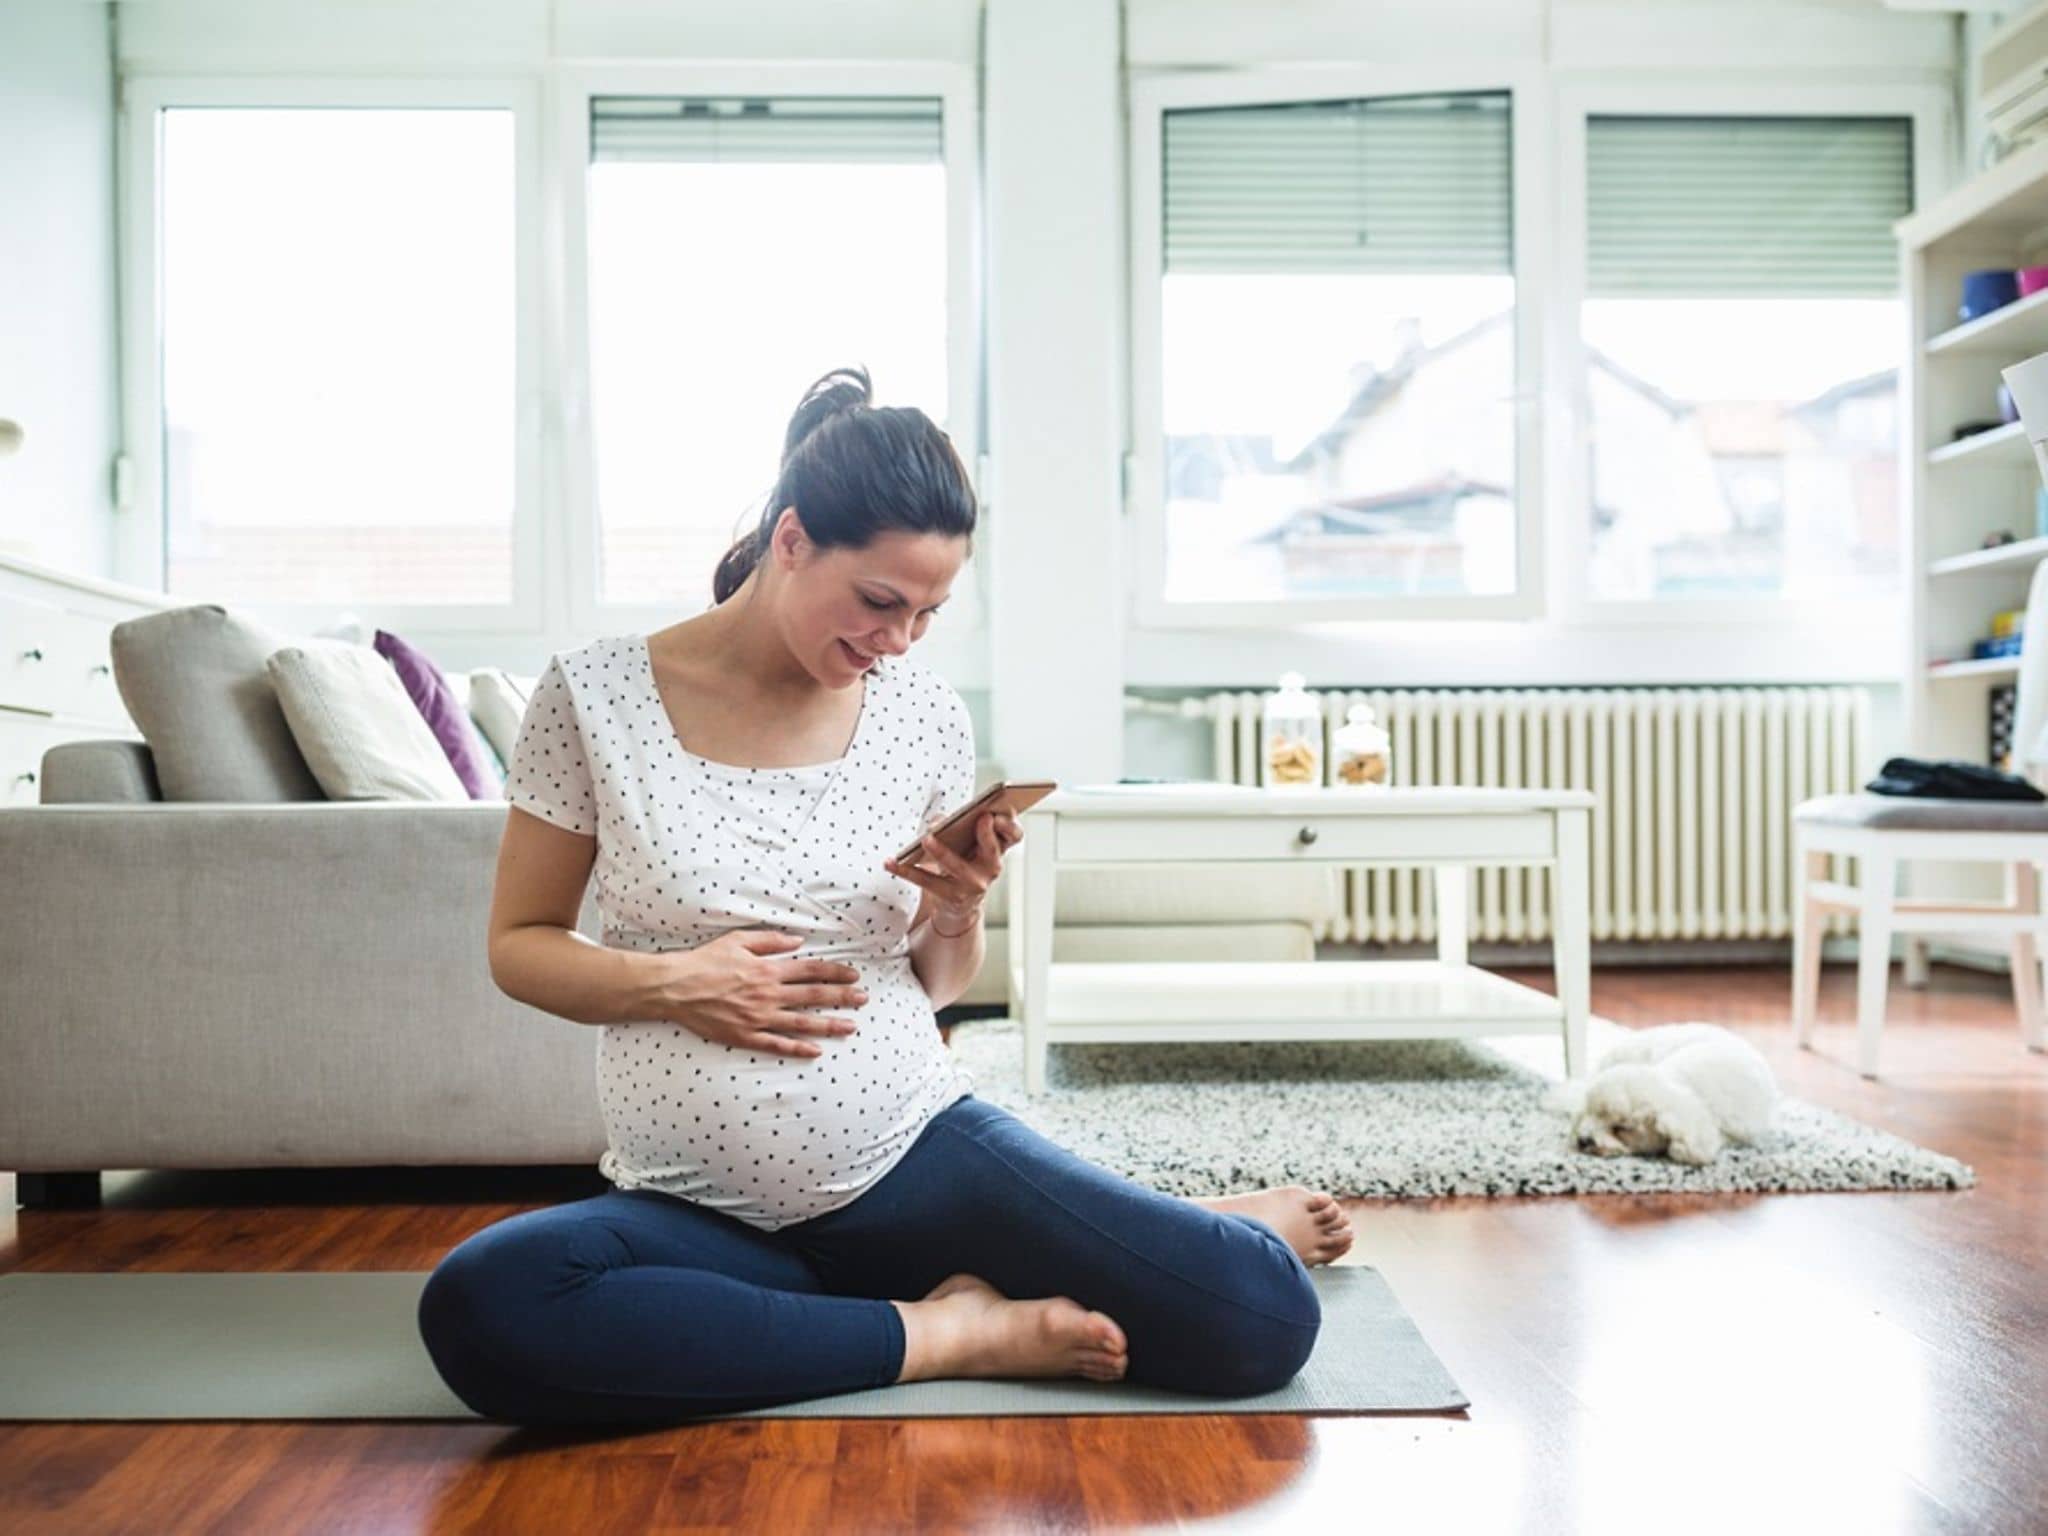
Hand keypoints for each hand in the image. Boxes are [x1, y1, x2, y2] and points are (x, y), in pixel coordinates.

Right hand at [661, 930, 867, 1059]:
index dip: (836, 972)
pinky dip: (797, 1048)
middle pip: (814, 996)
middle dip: (843, 997)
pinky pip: (776, 1044)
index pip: (812, 970)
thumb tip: (798, 941)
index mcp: (768, 969)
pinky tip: (816, 1051)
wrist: (675, 988)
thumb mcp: (738, 940)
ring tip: (851, 1027)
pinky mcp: (745, 1036)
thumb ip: (771, 941)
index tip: (854, 975)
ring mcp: (758, 1018)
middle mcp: (768, 994)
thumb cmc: (705, 961)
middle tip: (864, 1000)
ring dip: (829, 1024)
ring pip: (802, 1023)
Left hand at [884, 809, 1022, 929]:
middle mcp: (990, 867)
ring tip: (926, 839)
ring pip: (958, 866)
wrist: (959, 903)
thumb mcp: (965, 841)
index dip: (1009, 824)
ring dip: (942, 851)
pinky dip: (904, 870)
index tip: (997, 813)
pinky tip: (889, 862)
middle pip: (993, 849)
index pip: (1014, 835)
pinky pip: (926, 881)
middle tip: (979, 818)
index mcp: (998, 848)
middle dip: (987, 834)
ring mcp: (973, 884)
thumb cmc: (963, 860)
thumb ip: (955, 823)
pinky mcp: (951, 896)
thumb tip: (938, 821)